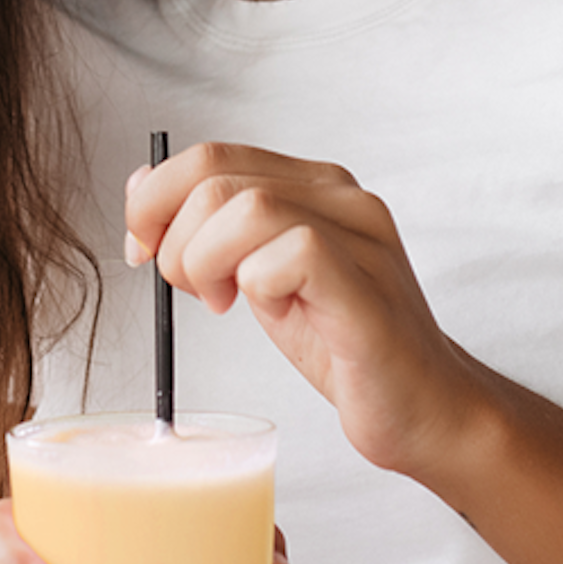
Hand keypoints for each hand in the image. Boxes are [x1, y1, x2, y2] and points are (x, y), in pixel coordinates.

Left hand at [126, 142, 483, 480]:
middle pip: (216, 176)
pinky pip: (291, 252)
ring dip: (208, 262)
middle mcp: (342, 196)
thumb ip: (214, 231)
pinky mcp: (365, 285)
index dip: (156, 201)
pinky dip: (257, 285)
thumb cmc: (344, 345)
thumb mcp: (261, 278)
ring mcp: (360, 236)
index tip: (145, 252)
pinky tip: (271, 312)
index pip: (210, 156)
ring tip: (224, 303)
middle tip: (192, 291)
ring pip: (246, 207)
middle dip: (174, 240)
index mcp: (314, 186)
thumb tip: (140, 189)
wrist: (422, 407)